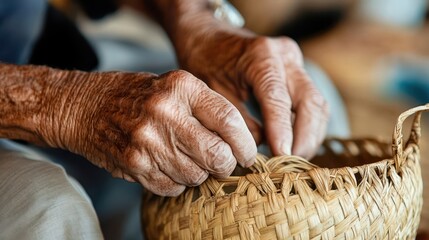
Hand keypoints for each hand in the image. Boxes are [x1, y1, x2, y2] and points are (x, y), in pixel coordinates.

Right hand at [44, 70, 255, 195]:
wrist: (85, 106)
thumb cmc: (137, 96)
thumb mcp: (175, 87)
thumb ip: (208, 110)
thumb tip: (245, 142)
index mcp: (182, 87)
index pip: (229, 120)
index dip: (245, 144)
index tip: (248, 154)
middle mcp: (165, 112)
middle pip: (217, 155)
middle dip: (226, 165)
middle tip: (222, 162)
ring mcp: (147, 141)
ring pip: (196, 176)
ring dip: (198, 173)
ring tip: (184, 157)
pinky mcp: (134, 164)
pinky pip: (173, 188)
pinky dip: (176, 182)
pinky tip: (166, 165)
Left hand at [178, 32, 328, 158]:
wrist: (209, 38)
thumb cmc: (206, 63)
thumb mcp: (214, 93)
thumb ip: (238, 122)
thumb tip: (259, 151)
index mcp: (261, 56)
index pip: (278, 99)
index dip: (283, 131)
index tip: (282, 157)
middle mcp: (285, 55)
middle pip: (311, 101)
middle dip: (305, 137)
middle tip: (291, 163)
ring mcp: (295, 61)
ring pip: (318, 103)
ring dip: (310, 134)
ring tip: (294, 158)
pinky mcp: (297, 71)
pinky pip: (312, 102)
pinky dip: (308, 125)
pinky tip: (295, 144)